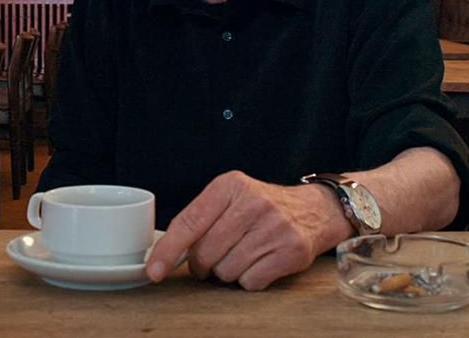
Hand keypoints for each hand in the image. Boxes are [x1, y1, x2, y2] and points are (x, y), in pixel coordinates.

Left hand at [145, 171, 350, 290]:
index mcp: (230, 185)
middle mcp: (253, 203)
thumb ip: (199, 219)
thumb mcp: (230, 197)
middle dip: (202, 264)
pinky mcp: (291, 251)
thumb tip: (165, 255)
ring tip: (241, 256)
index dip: (168, 250)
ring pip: (226, 271)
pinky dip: (249, 280)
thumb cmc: (261, 207)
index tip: (154, 270)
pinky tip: (258, 263)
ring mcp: (275, 227)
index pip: (189, 222)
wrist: (313, 209)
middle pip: (206, 253)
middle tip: (211, 260)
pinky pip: (250, 282)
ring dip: (227, 272)